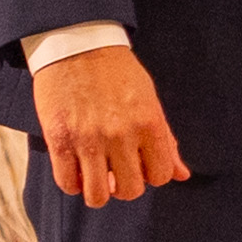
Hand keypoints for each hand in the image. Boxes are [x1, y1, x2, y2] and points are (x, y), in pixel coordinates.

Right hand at [32, 44, 188, 206]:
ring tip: (96, 178)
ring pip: (97, 195)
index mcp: (149, 123)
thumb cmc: (118, 73)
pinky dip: (73, 184)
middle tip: (116, 173)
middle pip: (130, 190)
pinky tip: (77, 171)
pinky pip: (67, 182)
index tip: (141, 167)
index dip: (151, 176)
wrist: (78, 45)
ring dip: (98, 192)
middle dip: (124, 187)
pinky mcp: (59, 139)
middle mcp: (121, 135)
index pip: (161, 176)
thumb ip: (165, 140)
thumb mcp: (150, 100)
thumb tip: (182, 175)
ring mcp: (88, 139)